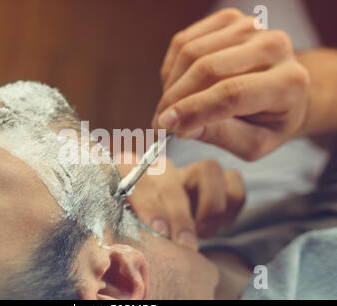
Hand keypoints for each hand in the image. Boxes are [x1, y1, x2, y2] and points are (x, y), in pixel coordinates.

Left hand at [117, 156, 244, 247]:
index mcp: (129, 171)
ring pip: (209, 169)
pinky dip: (232, 204)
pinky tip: (221, 224)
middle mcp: (160, 167)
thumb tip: (128, 249)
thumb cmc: (137, 231)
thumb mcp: (125, 228)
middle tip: (183, 243)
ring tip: (203, 233)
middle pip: (173, 175)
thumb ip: (124, 228)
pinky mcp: (214, 180)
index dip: (149, 201)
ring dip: (210, 205)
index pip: (135, 173)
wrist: (157, 234)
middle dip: (179, 213)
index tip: (158, 231)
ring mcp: (188, 171)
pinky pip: (233, 179)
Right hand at [152, 8, 310, 160]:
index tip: (165, 126)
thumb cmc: (267, 121)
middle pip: (207, 68)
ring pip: (190, 53)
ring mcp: (250, 27)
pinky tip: (176, 87)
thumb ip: (221, 136)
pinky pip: (183, 42)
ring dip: (170, 85)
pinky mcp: (228, 20)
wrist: (279, 90)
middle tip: (159, 122)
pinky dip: (171, 68)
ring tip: (169, 108)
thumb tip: (182, 128)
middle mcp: (274, 46)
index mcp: (288, 82)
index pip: (232, 93)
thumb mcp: (252, 143)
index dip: (193, 109)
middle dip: (174, 98)